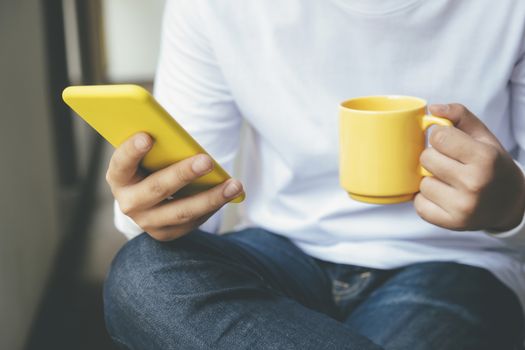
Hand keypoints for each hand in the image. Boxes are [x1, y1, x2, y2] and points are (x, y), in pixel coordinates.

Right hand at [106, 133, 243, 240]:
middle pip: (158, 189)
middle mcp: (129, 203)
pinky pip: (193, 221)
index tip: (147, 136)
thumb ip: (157, 146)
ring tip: (234, 184)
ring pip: (182, 211)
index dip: (131, 151)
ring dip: (211, 198)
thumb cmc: (150, 166)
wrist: (147, 200)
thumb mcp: (147, 156)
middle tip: (207, 160)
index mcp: (118, 177)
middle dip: (184, 174)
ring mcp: (147, 222)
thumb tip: (180, 137)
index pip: (121, 163)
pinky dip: (213, 206)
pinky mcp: (165, 234)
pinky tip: (230, 194)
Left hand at [415, 103, 524, 231]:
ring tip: (448, 181)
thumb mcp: (484, 137)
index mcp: (484, 158)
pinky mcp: (452, 223)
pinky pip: (419, 205)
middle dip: (433, 157)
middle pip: (426, 158)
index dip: (439, 137)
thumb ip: (459, 115)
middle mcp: (474, 183)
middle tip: (448, 163)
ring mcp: (463, 206)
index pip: (439, 137)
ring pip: (422, 183)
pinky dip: (426, 199)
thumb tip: (432, 109)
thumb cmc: (492, 165)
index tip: (448, 142)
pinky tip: (443, 196)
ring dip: (430, 180)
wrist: (509, 203)